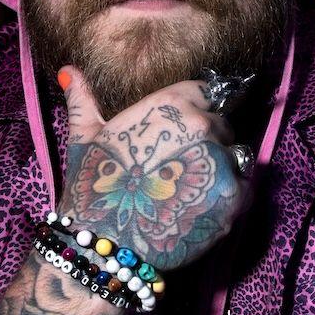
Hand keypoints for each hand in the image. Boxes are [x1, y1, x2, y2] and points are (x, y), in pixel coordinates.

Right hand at [55, 65, 247, 271]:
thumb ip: (84, 100)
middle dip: (207, 142)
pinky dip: (229, 197)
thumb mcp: (84, 138)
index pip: (206, 92)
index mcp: (170, 104)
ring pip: (235, 156)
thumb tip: (70, 71)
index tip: (185, 131)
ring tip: (190, 190)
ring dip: (220, 169)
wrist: (106, 243)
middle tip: (180, 168)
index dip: (197, 111)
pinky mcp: (234, 198)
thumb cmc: (92, 188)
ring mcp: (221, 162)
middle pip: (222, 125)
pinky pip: (244, 187)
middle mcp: (202, 126)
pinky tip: (201, 206)